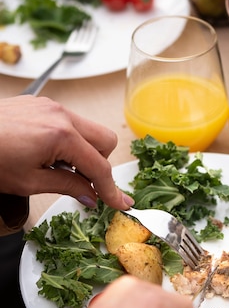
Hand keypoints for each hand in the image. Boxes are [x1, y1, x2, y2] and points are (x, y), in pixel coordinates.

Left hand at [0, 95, 133, 209]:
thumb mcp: (30, 182)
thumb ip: (67, 186)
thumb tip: (90, 195)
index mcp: (61, 135)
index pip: (99, 167)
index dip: (110, 189)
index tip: (120, 203)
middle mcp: (61, 115)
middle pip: (104, 141)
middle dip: (100, 164)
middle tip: (83, 182)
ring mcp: (51, 106)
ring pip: (89, 130)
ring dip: (84, 152)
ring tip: (59, 168)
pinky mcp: (41, 104)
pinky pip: (70, 122)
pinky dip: (69, 141)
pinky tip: (48, 154)